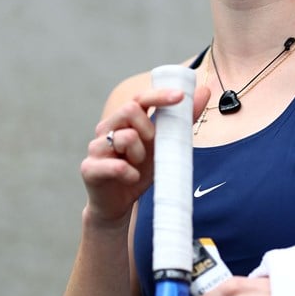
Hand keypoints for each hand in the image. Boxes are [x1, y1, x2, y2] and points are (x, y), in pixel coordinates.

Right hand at [80, 85, 209, 225]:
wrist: (120, 204)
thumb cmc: (140, 170)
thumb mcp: (164, 145)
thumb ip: (182, 120)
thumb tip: (205, 91)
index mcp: (124, 119)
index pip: (140, 97)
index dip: (159, 95)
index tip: (180, 96)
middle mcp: (107, 128)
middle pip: (129, 109)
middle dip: (149, 128)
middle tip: (152, 145)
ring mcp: (96, 147)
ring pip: (125, 137)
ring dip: (140, 154)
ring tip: (138, 165)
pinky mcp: (89, 168)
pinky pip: (116, 166)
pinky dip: (130, 173)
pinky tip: (130, 178)